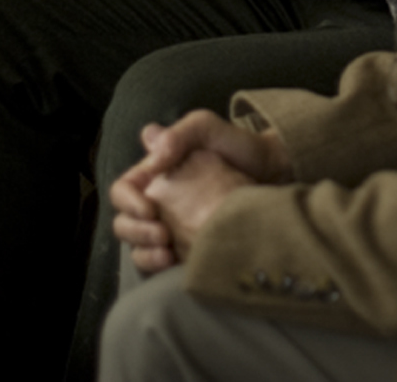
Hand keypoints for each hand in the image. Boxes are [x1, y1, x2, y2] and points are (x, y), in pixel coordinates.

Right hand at [110, 113, 290, 270]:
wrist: (274, 173)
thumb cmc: (238, 147)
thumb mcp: (207, 128)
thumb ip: (179, 134)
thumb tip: (151, 150)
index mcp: (154, 174)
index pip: (123, 190)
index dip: (127, 201)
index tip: (150, 208)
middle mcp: (156, 202)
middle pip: (124, 223)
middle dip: (136, 232)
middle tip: (163, 234)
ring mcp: (170, 228)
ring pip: (138, 248)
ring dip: (145, 254)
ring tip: (168, 253)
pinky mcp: (185, 250)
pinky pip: (160, 266)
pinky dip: (160, 269)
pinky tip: (176, 265)